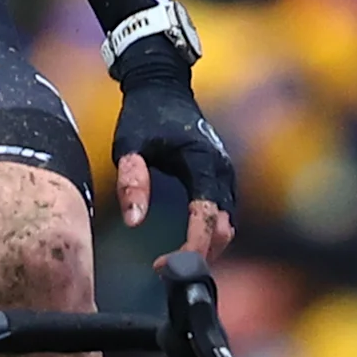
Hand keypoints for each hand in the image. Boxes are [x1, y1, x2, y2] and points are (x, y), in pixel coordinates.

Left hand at [109, 53, 239, 262]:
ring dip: (206, 249)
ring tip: (171, 262)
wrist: (162, 87)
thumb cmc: (144, 115)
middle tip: (165, 270)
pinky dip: (208, 236)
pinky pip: (222, 217)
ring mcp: (225, 176)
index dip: (189, 248)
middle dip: (199, 254)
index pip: (206, 219)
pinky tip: (185, 247)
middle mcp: (223, 172)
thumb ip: (131, 180)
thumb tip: (135, 222)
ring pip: (227, 226)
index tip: (162, 265)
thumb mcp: (128, 146)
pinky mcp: (220, 180)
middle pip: (223, 229)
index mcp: (204, 164)